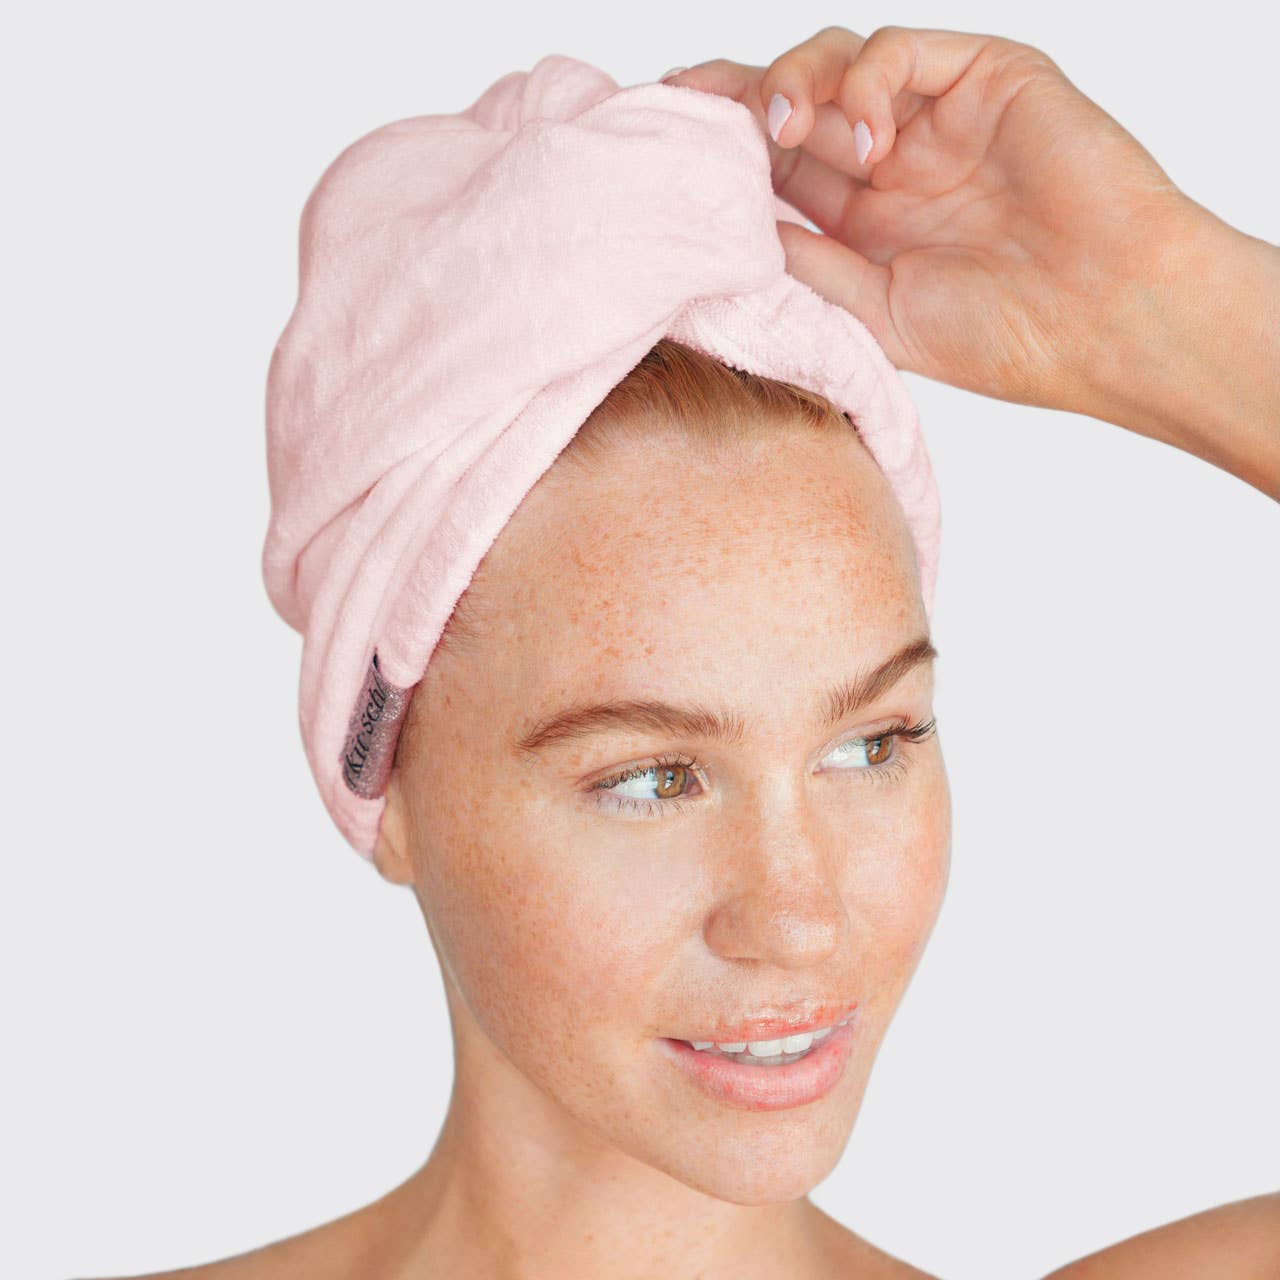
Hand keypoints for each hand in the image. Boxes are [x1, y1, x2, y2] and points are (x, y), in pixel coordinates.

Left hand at [663, 26, 1200, 415]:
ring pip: (837, 63)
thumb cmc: (1009, 336)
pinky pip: (899, 51)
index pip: (777, 168)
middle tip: (683, 104)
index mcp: (867, 219)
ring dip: (792, 84)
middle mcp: (895, 162)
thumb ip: (807, 268)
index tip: (662, 144)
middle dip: (733, 98)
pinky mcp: (984, 76)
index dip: (721, 150)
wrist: (1106, 324)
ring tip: (779, 131)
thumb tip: (727, 236)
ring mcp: (937, 118)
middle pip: (795, 104)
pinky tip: (865, 142)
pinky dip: (865, 84)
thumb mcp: (876, 315)